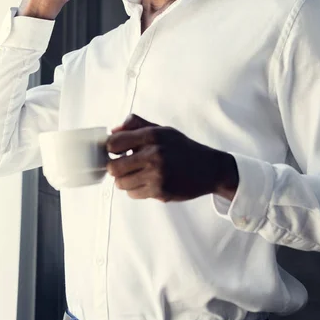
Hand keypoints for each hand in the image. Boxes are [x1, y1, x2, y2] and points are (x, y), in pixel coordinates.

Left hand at [106, 114, 238, 202]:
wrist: (208, 168)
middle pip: (113, 167)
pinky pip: (133, 194)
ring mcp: (157, 175)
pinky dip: (135, 190)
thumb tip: (113, 130)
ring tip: (135, 174)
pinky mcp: (160, 192)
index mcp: (152, 135)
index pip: (114, 143)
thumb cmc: (182, 148)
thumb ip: (137, 125)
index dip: (111, 148)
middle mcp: (154, 155)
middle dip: (115, 167)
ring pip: (121, 184)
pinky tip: (146, 182)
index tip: (116, 151)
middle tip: (123, 166)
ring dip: (124, 180)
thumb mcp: (163, 130)